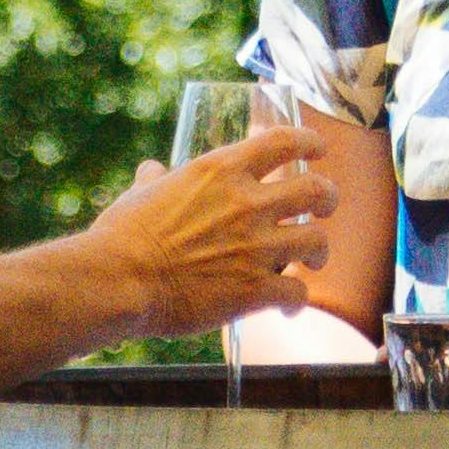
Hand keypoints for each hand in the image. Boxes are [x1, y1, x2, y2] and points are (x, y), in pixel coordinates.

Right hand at [93, 119, 345, 333]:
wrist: (120, 280)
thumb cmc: (123, 235)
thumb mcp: (140, 193)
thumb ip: (154, 179)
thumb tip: (152, 170)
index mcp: (221, 171)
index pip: (284, 142)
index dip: (309, 142)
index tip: (318, 148)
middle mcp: (247, 203)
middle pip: (315, 190)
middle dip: (328, 197)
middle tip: (325, 206)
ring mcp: (256, 247)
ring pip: (317, 241)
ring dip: (319, 251)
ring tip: (313, 259)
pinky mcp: (254, 289)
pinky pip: (298, 292)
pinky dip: (298, 300)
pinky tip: (290, 306)